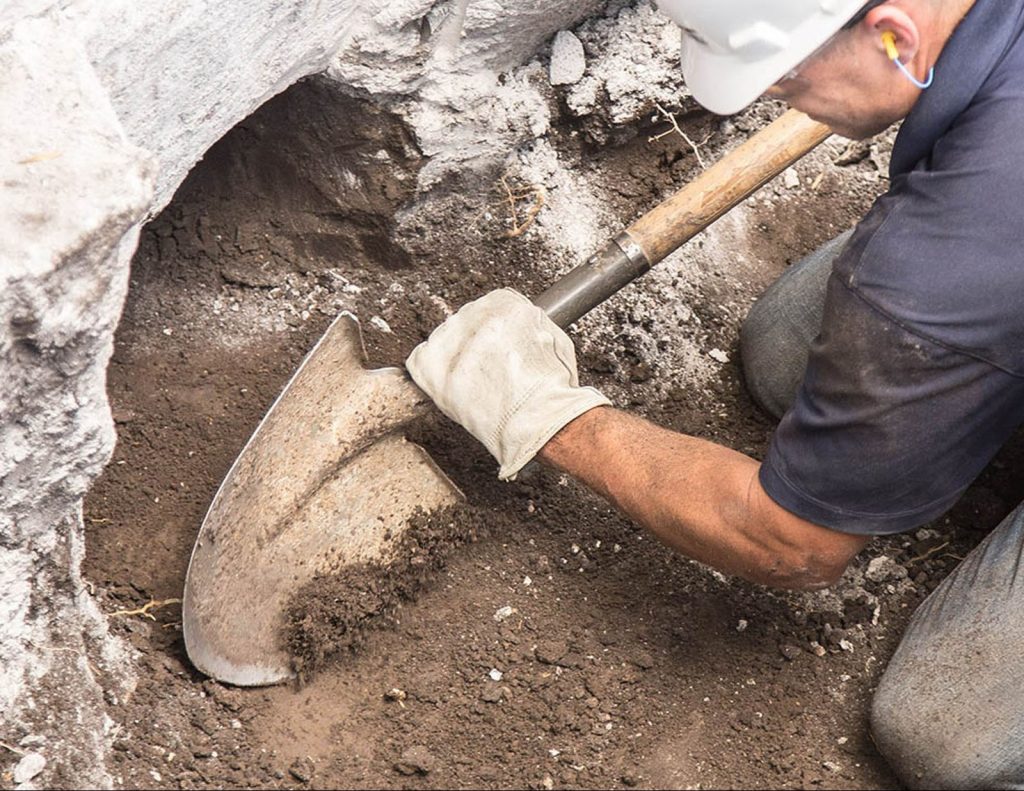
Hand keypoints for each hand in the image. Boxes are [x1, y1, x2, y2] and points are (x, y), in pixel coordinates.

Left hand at [406, 288, 610, 478]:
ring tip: (472, 385)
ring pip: (442, 340)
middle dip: (472, 345)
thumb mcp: (554, 340)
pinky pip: (419, 360)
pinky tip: (449, 387)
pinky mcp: (430, 364)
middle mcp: (474, 315)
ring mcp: (450, 339)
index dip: (493, 333)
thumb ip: (532, 326)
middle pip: (464, 323)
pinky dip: (429, 374)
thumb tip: (523, 330)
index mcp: (505, 303)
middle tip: (486, 372)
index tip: (497, 349)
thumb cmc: (551, 387)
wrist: (536, 418)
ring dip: (452, 359)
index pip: (489, 307)